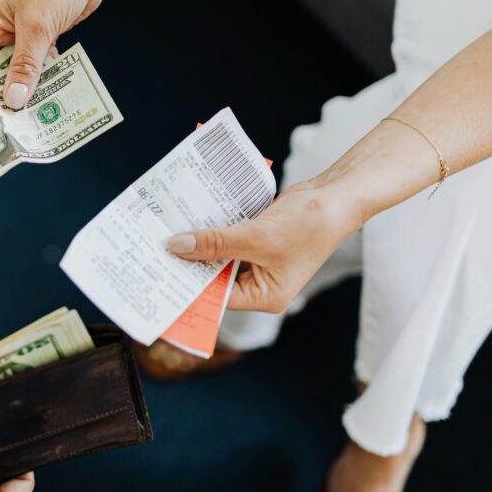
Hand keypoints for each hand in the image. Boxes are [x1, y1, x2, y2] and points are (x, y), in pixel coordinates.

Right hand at [0, 0, 110, 109]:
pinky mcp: (42, 34)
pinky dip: (45, 76)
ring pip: (21, 68)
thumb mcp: (37, 27)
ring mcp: (22, 31)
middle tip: (17, 123)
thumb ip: (25, 66)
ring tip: (35, 115)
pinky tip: (52, 95)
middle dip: (10, 92)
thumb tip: (14, 100)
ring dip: (30, 86)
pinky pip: (38, 62)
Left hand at [166, 179, 363, 312]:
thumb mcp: (257, 237)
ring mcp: (257, 260)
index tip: (160, 274)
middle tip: (155, 249)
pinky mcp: (255, 239)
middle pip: (214, 275)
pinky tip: (189, 217)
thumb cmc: (309, 224)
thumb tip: (177, 246)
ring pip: (218, 254)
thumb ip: (216, 243)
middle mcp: (260, 282)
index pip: (218, 296)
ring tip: (165, 232)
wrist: (335, 195)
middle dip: (190, 261)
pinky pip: (226, 237)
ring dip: (198, 242)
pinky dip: (211, 228)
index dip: (189, 285)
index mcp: (265, 295)